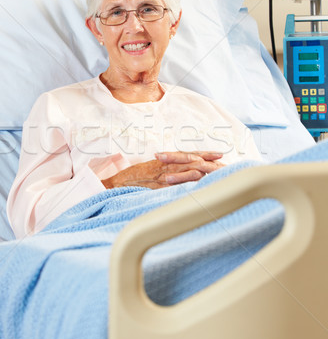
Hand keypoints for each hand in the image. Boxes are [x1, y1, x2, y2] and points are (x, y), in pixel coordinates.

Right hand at [101, 151, 223, 189]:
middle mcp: (164, 166)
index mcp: (164, 162)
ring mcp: (161, 175)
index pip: (187, 156)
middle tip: (222, 155)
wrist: (116, 184)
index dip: (202, 154)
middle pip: (189, 159)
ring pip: (184, 167)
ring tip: (215, 164)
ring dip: (200, 165)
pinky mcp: (157, 184)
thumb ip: (165, 172)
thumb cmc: (132, 179)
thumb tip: (180, 176)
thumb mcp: (151, 172)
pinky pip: (173, 181)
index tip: (217, 153)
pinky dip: (185, 178)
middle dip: (206, 157)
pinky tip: (197, 177)